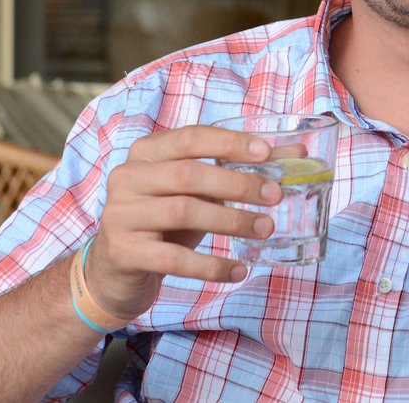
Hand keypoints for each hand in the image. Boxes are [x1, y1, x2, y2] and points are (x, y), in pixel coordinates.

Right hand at [84, 125, 281, 319]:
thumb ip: (237, 171)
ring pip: (184, 211)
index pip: (192, 137)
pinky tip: (238, 270)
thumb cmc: (164, 223)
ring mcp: (121, 214)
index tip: (268, 153)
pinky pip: (174, 259)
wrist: (113, 271)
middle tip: (275, 196)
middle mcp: (128, 177)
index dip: (230, 143)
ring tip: (265, 229)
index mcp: (146, 152)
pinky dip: (211, 265)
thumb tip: (296, 153)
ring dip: (231, 221)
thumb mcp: (197, 193)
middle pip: (189, 174)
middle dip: (237, 184)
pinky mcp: (123, 252)